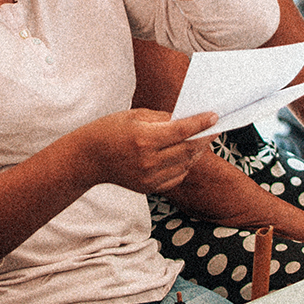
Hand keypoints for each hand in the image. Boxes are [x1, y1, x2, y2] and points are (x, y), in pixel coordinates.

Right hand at [80, 108, 216, 193]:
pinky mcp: (148, 188)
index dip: (201, 123)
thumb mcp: (134, 115)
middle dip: (204, 138)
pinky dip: (185, 165)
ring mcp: (149, 177)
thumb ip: (162, 118)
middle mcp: (148, 161)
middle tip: (215, 129)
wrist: (88, 159)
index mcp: (144, 139)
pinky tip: (187, 155)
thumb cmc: (109, 130)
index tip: (215, 116)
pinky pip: (176, 177)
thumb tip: (187, 120)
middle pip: (187, 149)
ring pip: (185, 165)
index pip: (182, 131)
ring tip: (202, 140)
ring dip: (197, 152)